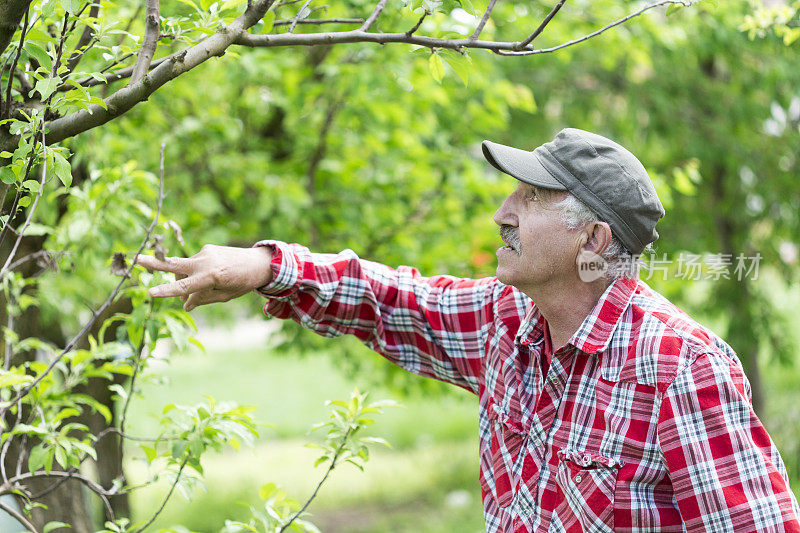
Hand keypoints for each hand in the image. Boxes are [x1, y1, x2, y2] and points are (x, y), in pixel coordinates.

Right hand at [135, 244, 273, 310]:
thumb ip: (203, 299)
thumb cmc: (243, 282)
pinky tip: (210, 277)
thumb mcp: (225, 296)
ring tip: (197, 290)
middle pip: (175, 264)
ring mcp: (205, 252)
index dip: (167, 291)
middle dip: (154, 263)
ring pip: (185, 268)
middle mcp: (206, 261)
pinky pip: (194, 263)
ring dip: (184, 279)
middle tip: (136, 259)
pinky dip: (194, 272)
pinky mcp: (207, 248)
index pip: (185, 286)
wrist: (258, 262)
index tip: (151, 292)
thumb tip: (185, 304)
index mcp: (212, 275)